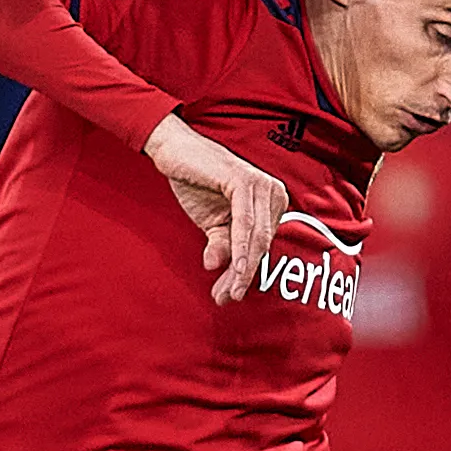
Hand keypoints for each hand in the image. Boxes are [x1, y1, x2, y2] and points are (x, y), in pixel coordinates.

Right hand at [142, 113, 290, 303]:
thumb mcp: (212, 222)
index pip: (262, 246)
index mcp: (272, 203)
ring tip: (227, 291)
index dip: (246, 274)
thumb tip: (217, 267)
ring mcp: (262, 185)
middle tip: (226, 298)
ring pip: (257, 237)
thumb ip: (223, 244)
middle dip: (244, 276)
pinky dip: (240, 247)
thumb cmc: (197, 184)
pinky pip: (245, 222)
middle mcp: (274, 193)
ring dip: (242, 268)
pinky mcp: (245, 181)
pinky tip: (232, 267)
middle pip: (262, 245)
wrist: (176, 152)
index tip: (229, 295)